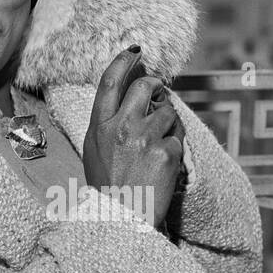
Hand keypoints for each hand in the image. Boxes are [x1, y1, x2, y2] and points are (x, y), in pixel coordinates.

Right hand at [83, 48, 184, 227]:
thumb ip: (108, 123)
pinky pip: (178, 139)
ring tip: (157, 146)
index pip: (111, 81)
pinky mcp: (167, 153)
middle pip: (146, 86)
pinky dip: (174, 149)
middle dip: (156, 85)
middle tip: (159, 91)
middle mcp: (121, 127)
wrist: (121, 222)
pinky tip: (163, 167)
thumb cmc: (107, 189)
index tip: (135, 51)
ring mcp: (145, 139)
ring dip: (168, 123)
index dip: (124, 60)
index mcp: (99, 126)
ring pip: (167, 112)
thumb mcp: (94, 151)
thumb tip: (130, 98)